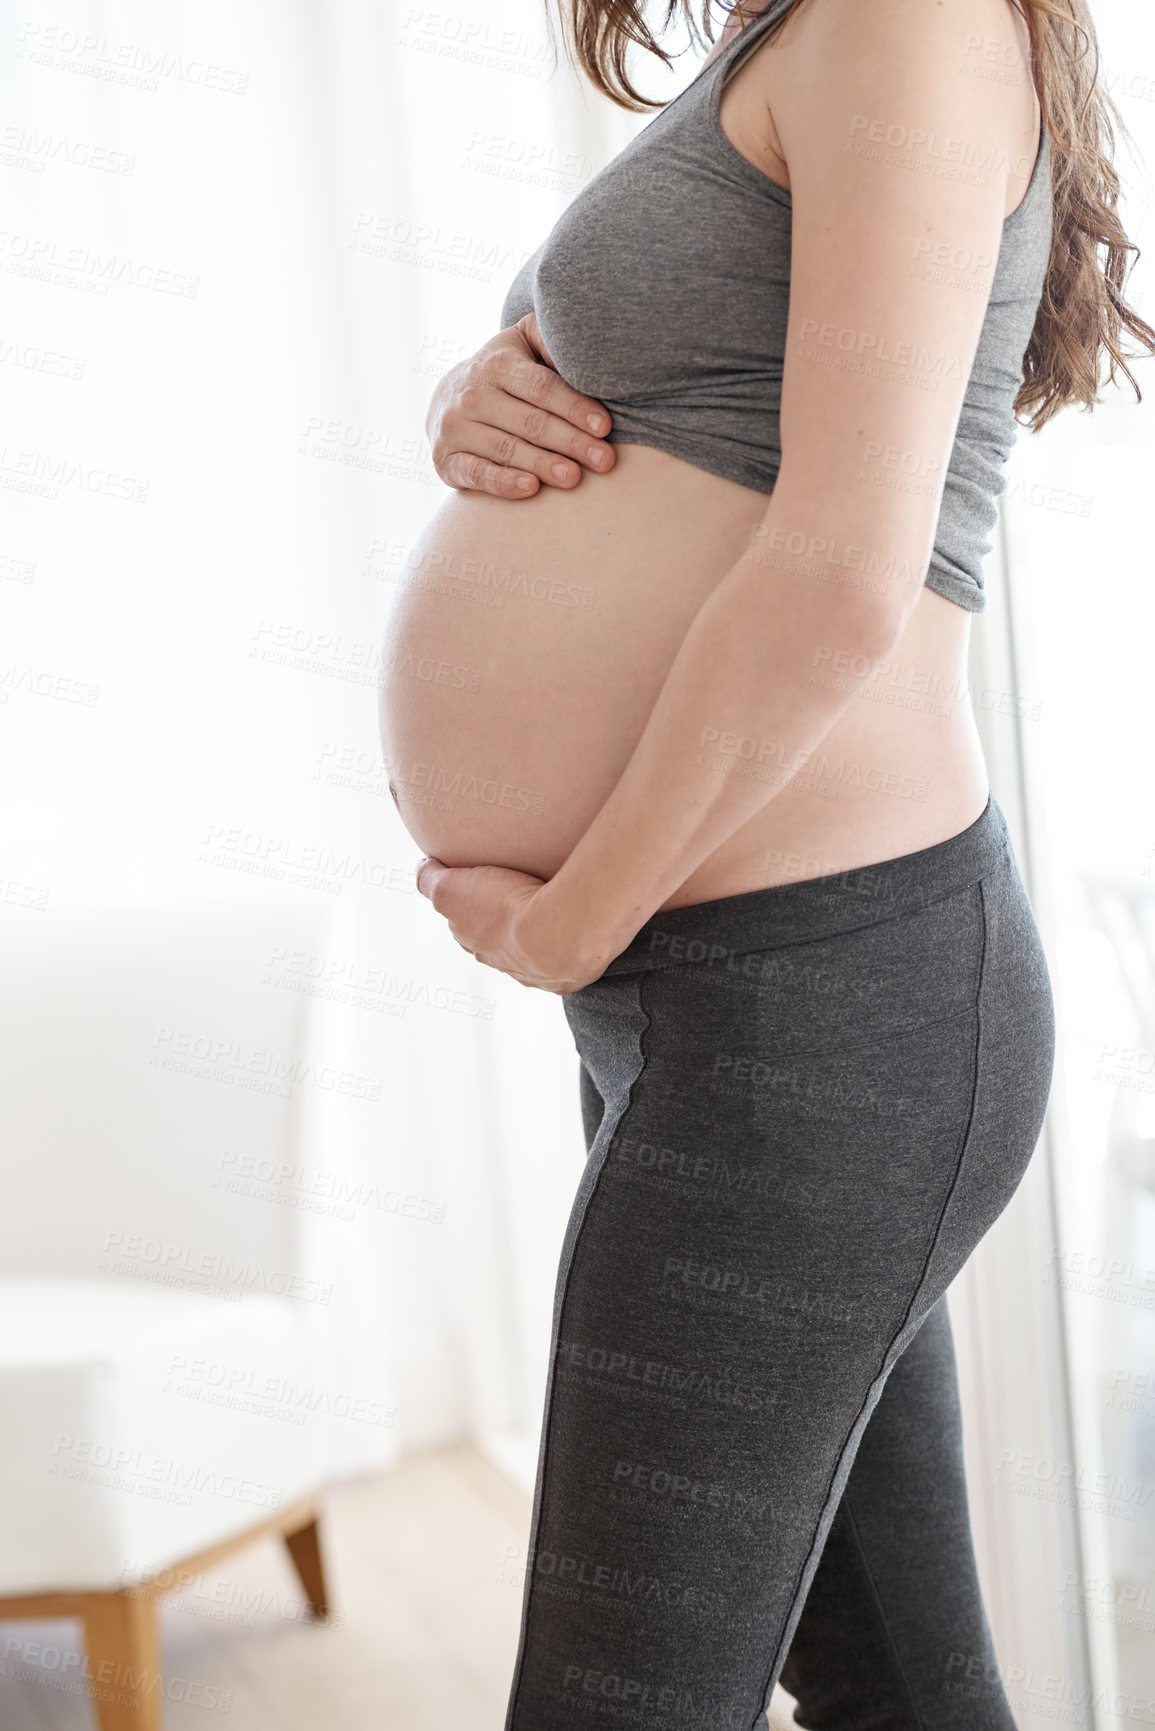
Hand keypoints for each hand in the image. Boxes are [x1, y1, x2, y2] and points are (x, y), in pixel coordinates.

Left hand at [415, 858, 606, 993]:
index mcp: (476, 944)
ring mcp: (537, 975)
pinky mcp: (568, 978)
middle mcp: (503, 965)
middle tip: (520, 894)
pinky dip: (568, 944)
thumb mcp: (450, 887)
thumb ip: (430, 878)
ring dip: (540, 935)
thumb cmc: (506, 907)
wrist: (559, 933)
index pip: (467, 927)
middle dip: (505, 923)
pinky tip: (576, 928)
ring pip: (532, 954)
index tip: (483, 885)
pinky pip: (564, 960)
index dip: (471, 906)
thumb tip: (423, 868)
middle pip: (499, 942)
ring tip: (554, 909)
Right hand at [426, 314, 616, 498]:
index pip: (542, 388)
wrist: (447, 397)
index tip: (604, 426)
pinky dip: (503, 483)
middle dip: (571, 442)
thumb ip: (549, 340)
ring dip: (543, 465)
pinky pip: (477, 473)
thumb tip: (582, 350)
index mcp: (496, 364)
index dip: (574, 408)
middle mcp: (472, 395)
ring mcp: (455, 428)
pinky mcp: (445, 459)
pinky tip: (530, 488)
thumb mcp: (522, 343)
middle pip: (530, 422)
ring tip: (575, 477)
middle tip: (604, 459)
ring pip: (507, 450)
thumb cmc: (503, 372)